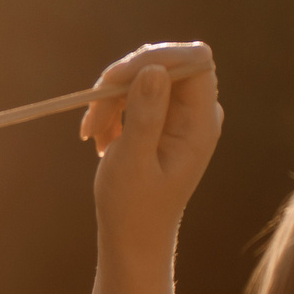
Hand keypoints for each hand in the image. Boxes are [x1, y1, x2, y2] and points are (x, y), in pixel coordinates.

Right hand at [80, 42, 220, 262]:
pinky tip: (100, 140)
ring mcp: (181, 114)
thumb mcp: (133, 161)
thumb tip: (153, 69)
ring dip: (110, 99)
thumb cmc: (133, 206)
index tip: (114, 80)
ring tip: (93, 135)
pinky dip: (111, 109)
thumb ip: (145, 114)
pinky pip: (135, 92)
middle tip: (92, 116)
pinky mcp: (162, 117)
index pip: (193, 60)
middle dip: (122, 82)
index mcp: (201, 123)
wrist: (133, 235)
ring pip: (143, 76)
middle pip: (164, 63)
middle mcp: (198, 112)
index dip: (155, 57)